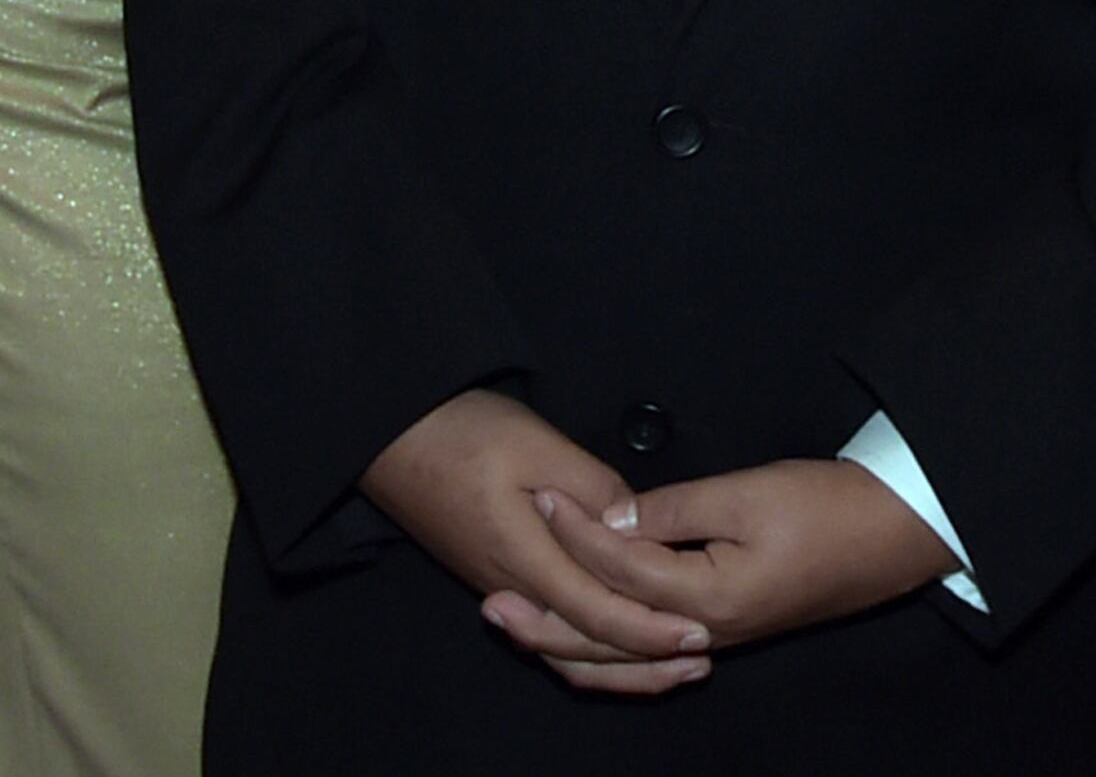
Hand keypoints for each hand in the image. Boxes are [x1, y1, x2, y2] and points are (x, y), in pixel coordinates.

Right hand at [361, 391, 710, 693]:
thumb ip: (591, 488)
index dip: (648, 629)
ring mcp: (501, 586)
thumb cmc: (465, 433)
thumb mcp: (536, 444)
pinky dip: (586, 645)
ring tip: (670, 662)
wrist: (394, 436)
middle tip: (701, 658)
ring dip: (618, 661)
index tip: (696, 634)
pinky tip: (615, 639)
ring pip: (563, 647)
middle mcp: (510, 586)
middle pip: (580, 645)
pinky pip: (548, 629)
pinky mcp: (498, 576)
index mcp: (522, 557)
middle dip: (643, 658)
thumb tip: (633, 526)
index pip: (595, 612)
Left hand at [540, 458, 955, 652]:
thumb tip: (611, 517)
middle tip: (490, 602)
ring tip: (519, 627)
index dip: (576, 531)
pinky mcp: (727, 629)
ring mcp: (716, 638)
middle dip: (545, 619)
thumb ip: (676, 509)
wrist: (898, 536)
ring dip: (566, 645)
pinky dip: (610, 658)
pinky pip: (649, 658)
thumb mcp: (753, 494)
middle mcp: (704, 633)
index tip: (539, 499)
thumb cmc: (832, 510)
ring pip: (624, 659)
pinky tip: (588, 650)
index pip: (621, 568)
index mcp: (707, 600)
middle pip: (607, 637)